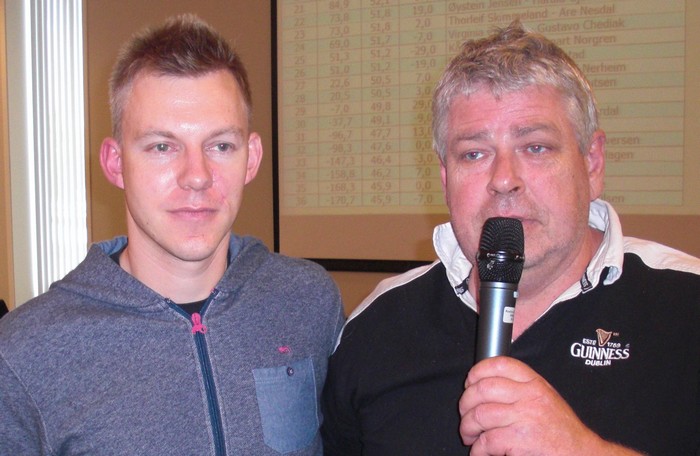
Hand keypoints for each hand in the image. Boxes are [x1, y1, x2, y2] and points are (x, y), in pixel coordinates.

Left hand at [459, 356, 642, 455]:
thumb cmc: (560, 430)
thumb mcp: (545, 398)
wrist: (581, 454)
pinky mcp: (520, 440)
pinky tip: (480, 452)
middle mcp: (529, 396)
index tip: (469, 383)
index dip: (477, 372)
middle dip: (465, 404)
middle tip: (465, 416)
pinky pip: (486, 441)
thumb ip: (520, 389)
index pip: (499, 364)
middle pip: (482, 389)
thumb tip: (483, 386)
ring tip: (469, 436)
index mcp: (534, 383)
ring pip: (480, 415)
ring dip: (467, 428)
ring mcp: (524, 417)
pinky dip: (477, 450)